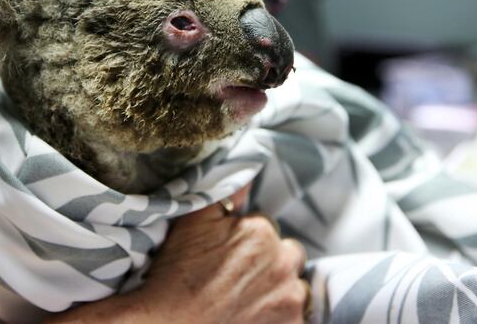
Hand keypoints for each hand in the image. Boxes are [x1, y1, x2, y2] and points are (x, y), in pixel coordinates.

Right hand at [136, 186, 308, 323]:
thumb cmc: (178, 274)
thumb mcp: (195, 222)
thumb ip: (227, 192)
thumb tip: (247, 168)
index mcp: (262, 231)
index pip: (264, 227)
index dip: (246, 241)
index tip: (227, 256)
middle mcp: (284, 262)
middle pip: (288, 255)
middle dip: (271, 263)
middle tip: (242, 278)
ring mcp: (292, 298)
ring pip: (296, 288)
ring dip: (280, 291)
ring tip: (250, 300)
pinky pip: (297, 316)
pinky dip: (281, 317)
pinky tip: (256, 317)